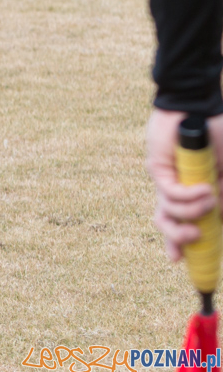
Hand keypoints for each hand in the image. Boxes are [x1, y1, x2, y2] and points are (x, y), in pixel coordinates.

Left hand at [147, 108, 222, 261]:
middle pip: (165, 223)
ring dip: (191, 213)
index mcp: (189, 192)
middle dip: (178, 239)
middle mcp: (174, 189)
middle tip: (195, 237)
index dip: (181, 246)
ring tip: (209, 200)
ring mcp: (164, 179)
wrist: (199, 108)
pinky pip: (170, 193)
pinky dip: (189, 196)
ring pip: (166, 212)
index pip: (181, 223)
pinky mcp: (157, 168)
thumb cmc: (215, 135)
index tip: (187, 263)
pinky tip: (205, 188)